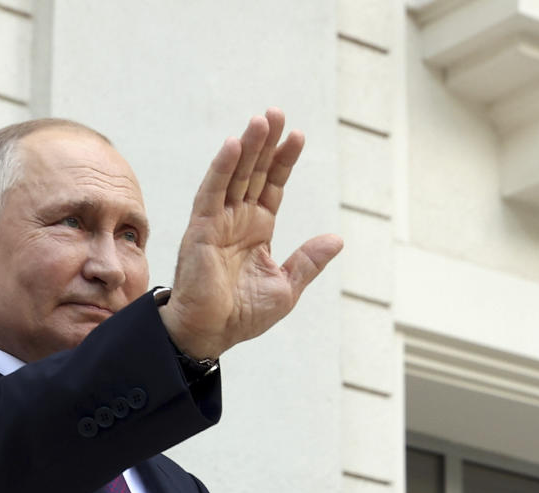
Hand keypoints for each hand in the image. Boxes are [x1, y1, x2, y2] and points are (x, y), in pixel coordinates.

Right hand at [159, 108, 342, 359]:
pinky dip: (222, 168)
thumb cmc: (242, 315)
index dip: (284, 161)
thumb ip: (308, 260)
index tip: (298, 136)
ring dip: (247, 147)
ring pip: (234, 175)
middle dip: (266, 143)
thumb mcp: (286, 287)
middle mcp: (236, 220)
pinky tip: (235, 145)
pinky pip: (212, 192)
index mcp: (257, 230)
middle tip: (277, 113)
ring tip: (262, 119)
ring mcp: (217, 221)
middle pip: (254, 172)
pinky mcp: (201, 228)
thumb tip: (337, 238)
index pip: (272, 186)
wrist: (211, 333)